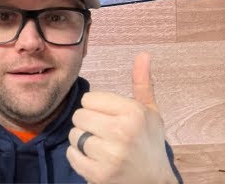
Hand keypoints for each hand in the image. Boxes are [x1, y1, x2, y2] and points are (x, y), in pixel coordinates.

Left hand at [67, 53, 175, 183]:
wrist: (153, 182)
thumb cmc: (150, 144)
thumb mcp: (151, 112)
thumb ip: (142, 83)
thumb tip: (143, 54)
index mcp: (134, 112)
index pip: (90, 99)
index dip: (98, 108)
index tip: (110, 117)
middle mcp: (121, 131)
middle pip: (79, 116)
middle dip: (88, 123)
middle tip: (104, 133)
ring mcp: (108, 154)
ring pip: (74, 135)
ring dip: (82, 141)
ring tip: (100, 146)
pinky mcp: (97, 174)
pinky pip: (71, 155)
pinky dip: (78, 157)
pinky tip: (95, 159)